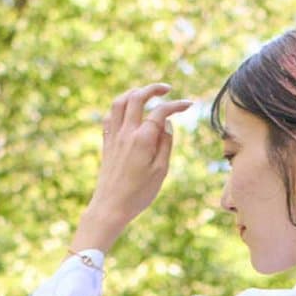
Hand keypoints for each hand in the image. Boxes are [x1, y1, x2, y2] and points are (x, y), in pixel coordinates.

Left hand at [83, 82, 193, 239]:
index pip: (161, 112)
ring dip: (134, 92)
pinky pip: (110, 115)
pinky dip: (120, 106)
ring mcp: (114, 135)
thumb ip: (165, 144)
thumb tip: (166, 124)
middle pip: (138, 97)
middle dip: (154, 89)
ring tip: (145, 93)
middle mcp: (126, 132)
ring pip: (120, 101)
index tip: (188, 104)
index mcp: (143, 139)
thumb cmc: (139, 193)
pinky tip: (127, 110)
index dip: (176, 105)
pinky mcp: (107, 142)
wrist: (111, 206)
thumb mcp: (160, 171)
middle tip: (167, 89)